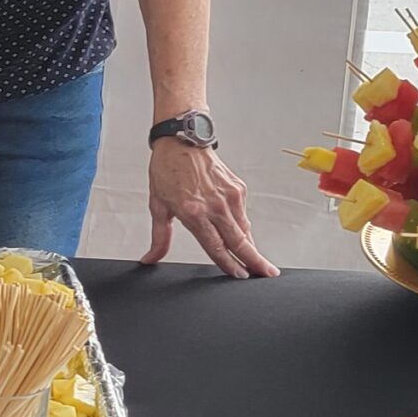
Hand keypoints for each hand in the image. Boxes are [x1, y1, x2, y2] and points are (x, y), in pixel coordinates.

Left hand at [143, 137, 278, 277]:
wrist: (181, 141)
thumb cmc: (167, 170)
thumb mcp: (158, 206)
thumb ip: (159, 238)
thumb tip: (150, 259)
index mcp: (194, 212)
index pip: (216, 246)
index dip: (229, 264)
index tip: (239, 275)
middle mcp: (215, 205)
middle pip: (239, 241)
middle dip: (255, 261)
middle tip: (267, 274)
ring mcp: (229, 196)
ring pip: (244, 229)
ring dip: (252, 247)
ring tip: (260, 263)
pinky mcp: (238, 188)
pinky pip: (243, 215)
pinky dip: (243, 228)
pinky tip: (243, 237)